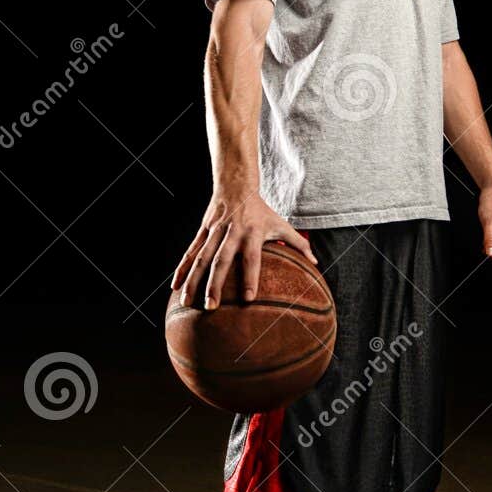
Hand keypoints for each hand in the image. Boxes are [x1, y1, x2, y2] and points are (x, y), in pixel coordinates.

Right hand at [171, 190, 318, 308]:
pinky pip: (190, 252)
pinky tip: (174, 286)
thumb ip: (298, 244)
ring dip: (193, 280)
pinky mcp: (202, 231)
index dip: (251, 278)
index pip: (252, 259)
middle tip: (211, 306)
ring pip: (200, 258)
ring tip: (187, 301)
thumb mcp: (281, 224)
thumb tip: (316, 263)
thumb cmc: (261, 210)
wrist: (236, 185)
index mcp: (252, 234)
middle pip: (221, 261)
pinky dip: (181, 269)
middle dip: (214, 284)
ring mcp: (214, 232)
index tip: (249, 298)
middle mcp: (231, 233)